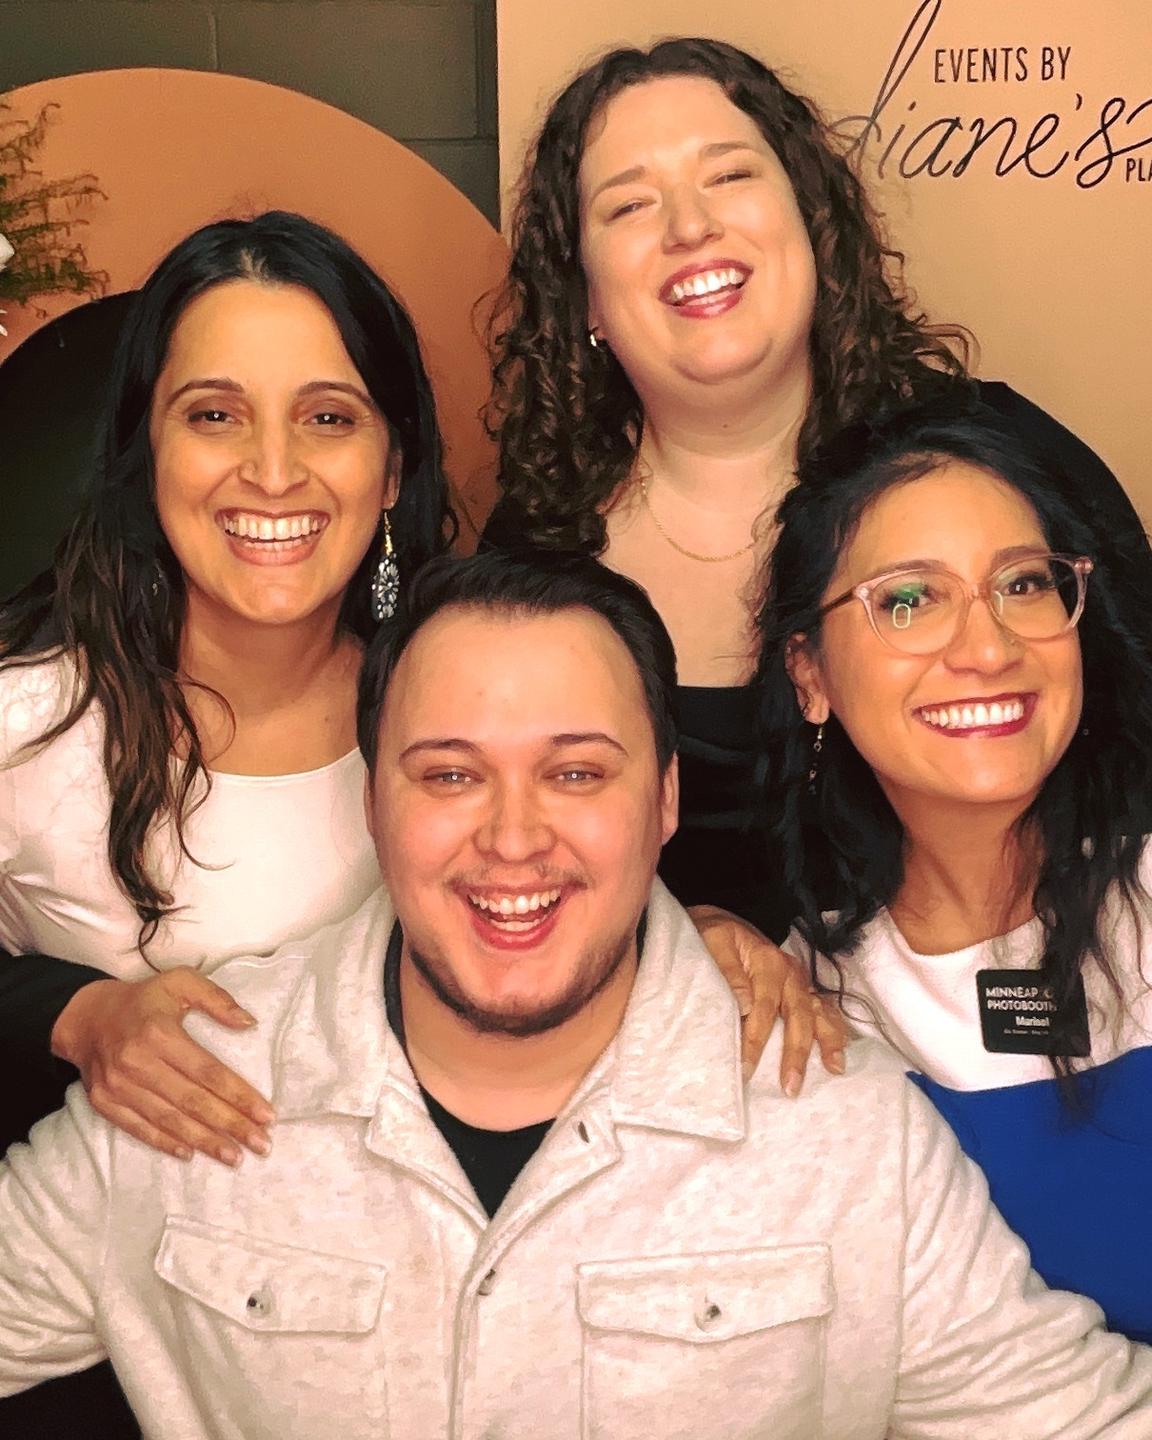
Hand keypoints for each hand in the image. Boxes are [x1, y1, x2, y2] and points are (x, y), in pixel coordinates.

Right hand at [50, 968, 274, 1164]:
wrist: (86, 1018)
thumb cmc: (143, 1000)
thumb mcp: (180, 982)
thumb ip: (216, 999)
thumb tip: (249, 1023)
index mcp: (160, 1033)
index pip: (208, 1072)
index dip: (239, 1095)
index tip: (266, 1115)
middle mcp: (138, 1062)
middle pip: (193, 1101)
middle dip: (231, 1125)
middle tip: (260, 1145)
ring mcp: (118, 1086)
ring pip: (169, 1119)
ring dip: (204, 1141)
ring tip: (234, 1157)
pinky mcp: (104, 1102)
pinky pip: (139, 1128)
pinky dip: (165, 1143)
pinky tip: (191, 1154)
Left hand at [687, 906, 848, 1088]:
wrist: (720, 921)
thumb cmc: (712, 935)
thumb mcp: (712, 941)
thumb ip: (727, 970)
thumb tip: (745, 1004)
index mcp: (769, 961)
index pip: (763, 1008)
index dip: (755, 1040)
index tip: (746, 1068)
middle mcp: (790, 971)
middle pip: (798, 1016)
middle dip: (796, 1053)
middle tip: (791, 1087)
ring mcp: (799, 980)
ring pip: (819, 1012)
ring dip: (827, 1042)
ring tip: (834, 1069)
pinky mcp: (802, 987)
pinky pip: (823, 1009)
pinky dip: (834, 1030)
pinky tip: (838, 1053)